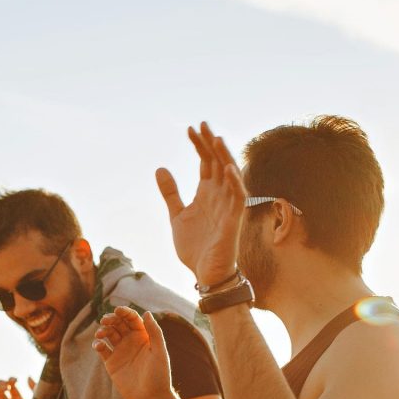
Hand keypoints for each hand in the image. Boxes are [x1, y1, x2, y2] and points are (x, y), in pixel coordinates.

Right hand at [93, 307, 172, 398]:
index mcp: (144, 336)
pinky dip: (98, 345)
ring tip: (100, 334)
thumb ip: (155, 332)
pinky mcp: (111, 363)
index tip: (117, 310)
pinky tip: (98, 345)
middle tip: (105, 320)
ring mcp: (120, 352)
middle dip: (111, 319)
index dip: (125, 312)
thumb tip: (147, 312)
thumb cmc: (159, 376)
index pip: (132, 319)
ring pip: (108, 334)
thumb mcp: (159, 352)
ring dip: (103, 330)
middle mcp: (131, 342)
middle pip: (118, 324)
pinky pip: (102, 349)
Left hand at [157, 122, 245, 284]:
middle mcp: (220, 196)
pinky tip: (228, 168)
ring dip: (223, 157)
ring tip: (215, 139)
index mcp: (207, 193)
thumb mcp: (177, 215)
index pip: (206, 162)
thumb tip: (160, 168)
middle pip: (218, 163)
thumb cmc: (196, 246)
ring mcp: (228, 207)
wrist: (205, 274)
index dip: (199, 146)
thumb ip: (171, 193)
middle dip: (210, 144)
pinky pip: (238, 198)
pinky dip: (235, 183)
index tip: (189, 129)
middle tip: (201, 124)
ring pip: (230, 176)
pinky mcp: (234, 221)